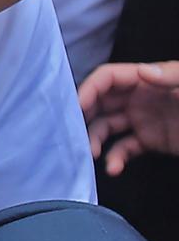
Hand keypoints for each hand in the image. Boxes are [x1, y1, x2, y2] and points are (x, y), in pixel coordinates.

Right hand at [79, 61, 178, 175]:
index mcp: (147, 79)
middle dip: (84, 115)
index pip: (108, 78)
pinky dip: (116, 158)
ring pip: (108, 126)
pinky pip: (126, 147)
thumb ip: (171, 75)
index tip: (76, 106)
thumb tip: (140, 72)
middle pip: (101, 102)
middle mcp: (140, 97)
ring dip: (95, 139)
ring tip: (92, 154)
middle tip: (72, 131)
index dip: (89, 89)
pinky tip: (114, 168)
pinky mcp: (152, 141)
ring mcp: (145, 120)